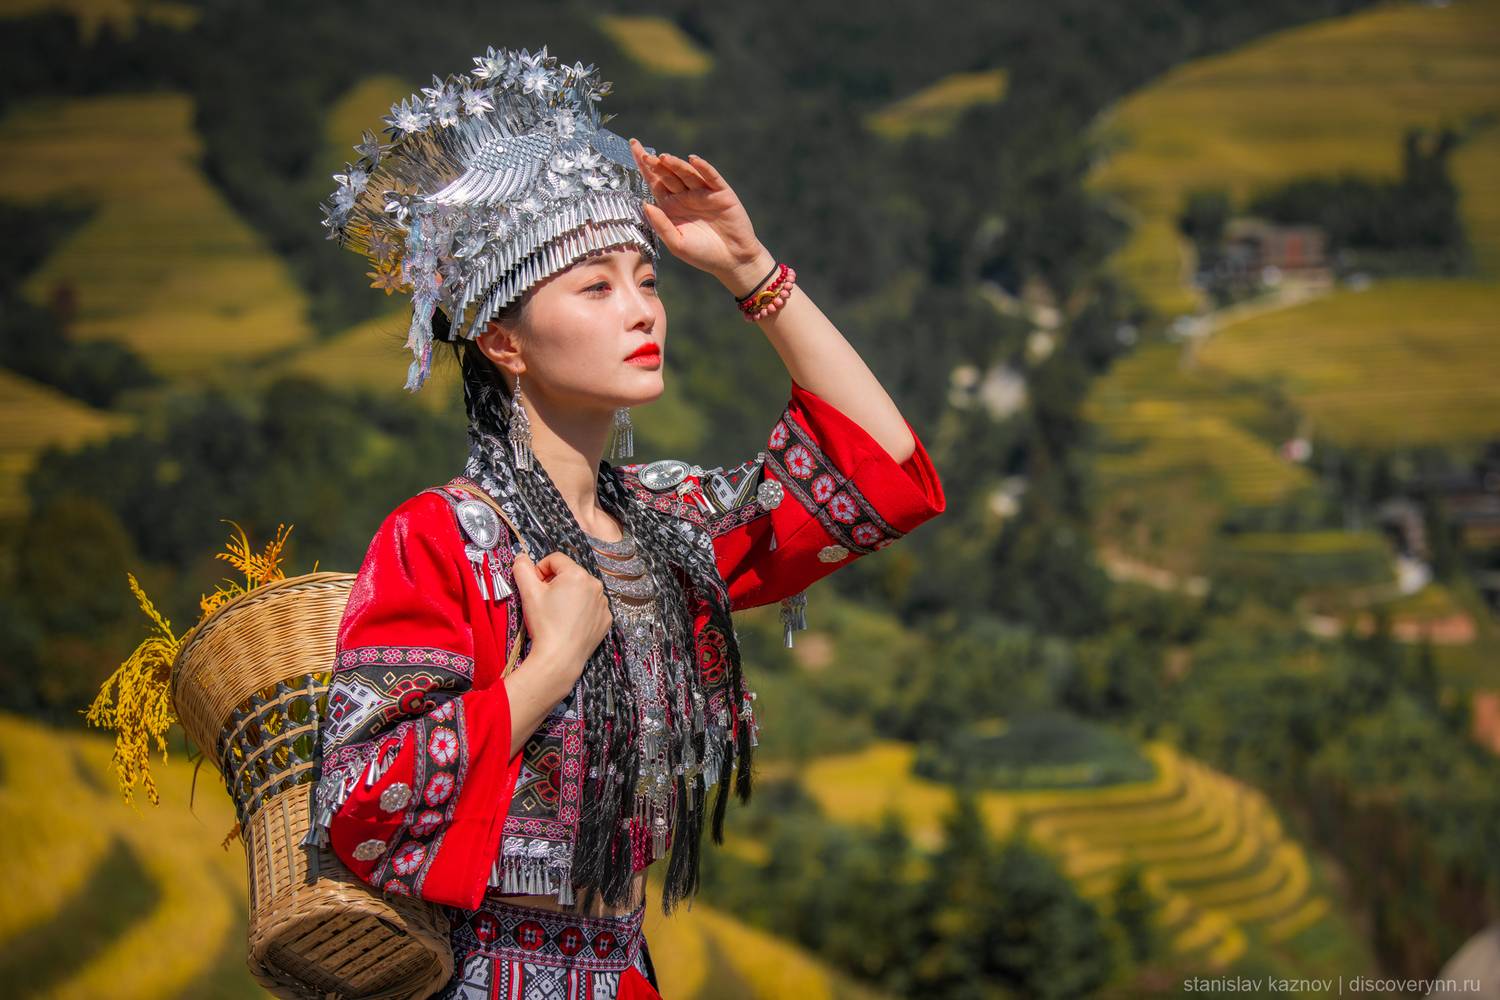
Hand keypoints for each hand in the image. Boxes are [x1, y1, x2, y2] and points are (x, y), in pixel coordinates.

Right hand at [510, 549, 611, 692]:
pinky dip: (580, 610)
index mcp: (577, 574)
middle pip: (569, 574)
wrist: (560, 658)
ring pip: (581, 590)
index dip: (540, 570)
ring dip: (568, 596)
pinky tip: (569, 623)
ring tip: (557, 614)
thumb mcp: (528, 593)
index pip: (555, 559)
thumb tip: (521, 557)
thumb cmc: (544, 623)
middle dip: (555, 583)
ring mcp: (603, 603)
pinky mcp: (606, 619)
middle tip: (544, 602)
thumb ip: (522, 568)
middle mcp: (595, 585)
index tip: (534, 586)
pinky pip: (591, 607)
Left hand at [628, 137, 771, 292]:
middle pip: (668, 174)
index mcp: (671, 206)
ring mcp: (703, 193)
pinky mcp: (721, 193)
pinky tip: (693, 160)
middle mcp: (685, 196)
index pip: (654, 181)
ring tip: (664, 158)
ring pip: (687, 173)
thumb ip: (661, 225)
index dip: (644, 165)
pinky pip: (711, 177)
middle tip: (647, 157)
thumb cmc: (702, 254)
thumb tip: (645, 204)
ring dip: (676, 164)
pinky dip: (703, 168)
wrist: (732, 260)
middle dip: (657, 164)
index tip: (633, 146)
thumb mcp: (676, 244)